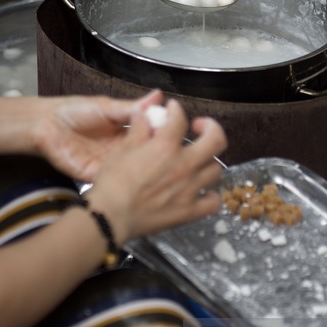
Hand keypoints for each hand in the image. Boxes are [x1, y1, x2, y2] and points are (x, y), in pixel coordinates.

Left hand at [32, 90, 166, 181]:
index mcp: (126, 131)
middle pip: (145, 155)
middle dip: (158, 154)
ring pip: (133, 170)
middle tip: (172, 150)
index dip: (164, 135)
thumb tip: (158, 95)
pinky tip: (137, 176)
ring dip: (144, 170)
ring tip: (159, 165)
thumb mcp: (107, 107)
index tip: (180, 132)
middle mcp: (122, 150)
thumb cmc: (74, 111)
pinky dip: (125, 179)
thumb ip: (132, 107)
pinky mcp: (97, 175)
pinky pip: (114, 180)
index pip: (151, 136)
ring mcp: (110, 164)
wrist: (46, 124)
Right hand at [84, 99, 226, 245]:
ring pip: (215, 169)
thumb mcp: (122, 149)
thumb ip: (137, 128)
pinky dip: (211, 196)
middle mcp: (184, 165)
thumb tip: (143, 112)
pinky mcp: (189, 211)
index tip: (173, 110)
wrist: (111, 217)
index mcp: (166, 146)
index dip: (177, 110)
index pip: (180, 119)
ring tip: (197, 160)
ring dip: (208, 160)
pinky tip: (203, 191)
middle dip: (211, 128)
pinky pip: (213, 203)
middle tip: (199, 128)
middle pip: (216, 140)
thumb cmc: (113, 182)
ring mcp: (190, 189)